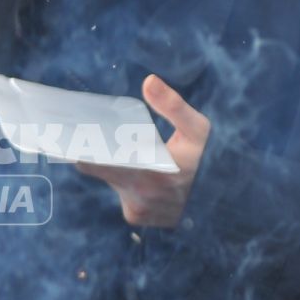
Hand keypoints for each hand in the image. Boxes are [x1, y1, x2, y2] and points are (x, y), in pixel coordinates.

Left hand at [75, 75, 211, 228]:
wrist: (225, 203)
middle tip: (88, 135)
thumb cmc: (209, 161)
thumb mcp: (198, 130)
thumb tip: (149, 80)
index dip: (81, 147)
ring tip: (121, 151)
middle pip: (95, 170)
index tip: (74, 132)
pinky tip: (139, 175)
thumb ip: (173, 105)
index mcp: (146, 172)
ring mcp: (135, 210)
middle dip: (92, 153)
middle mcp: (137, 195)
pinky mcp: (136, 219)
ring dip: (113, 169)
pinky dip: (126, 186)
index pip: (93, 162)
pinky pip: (121, 197)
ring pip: (110, 183)